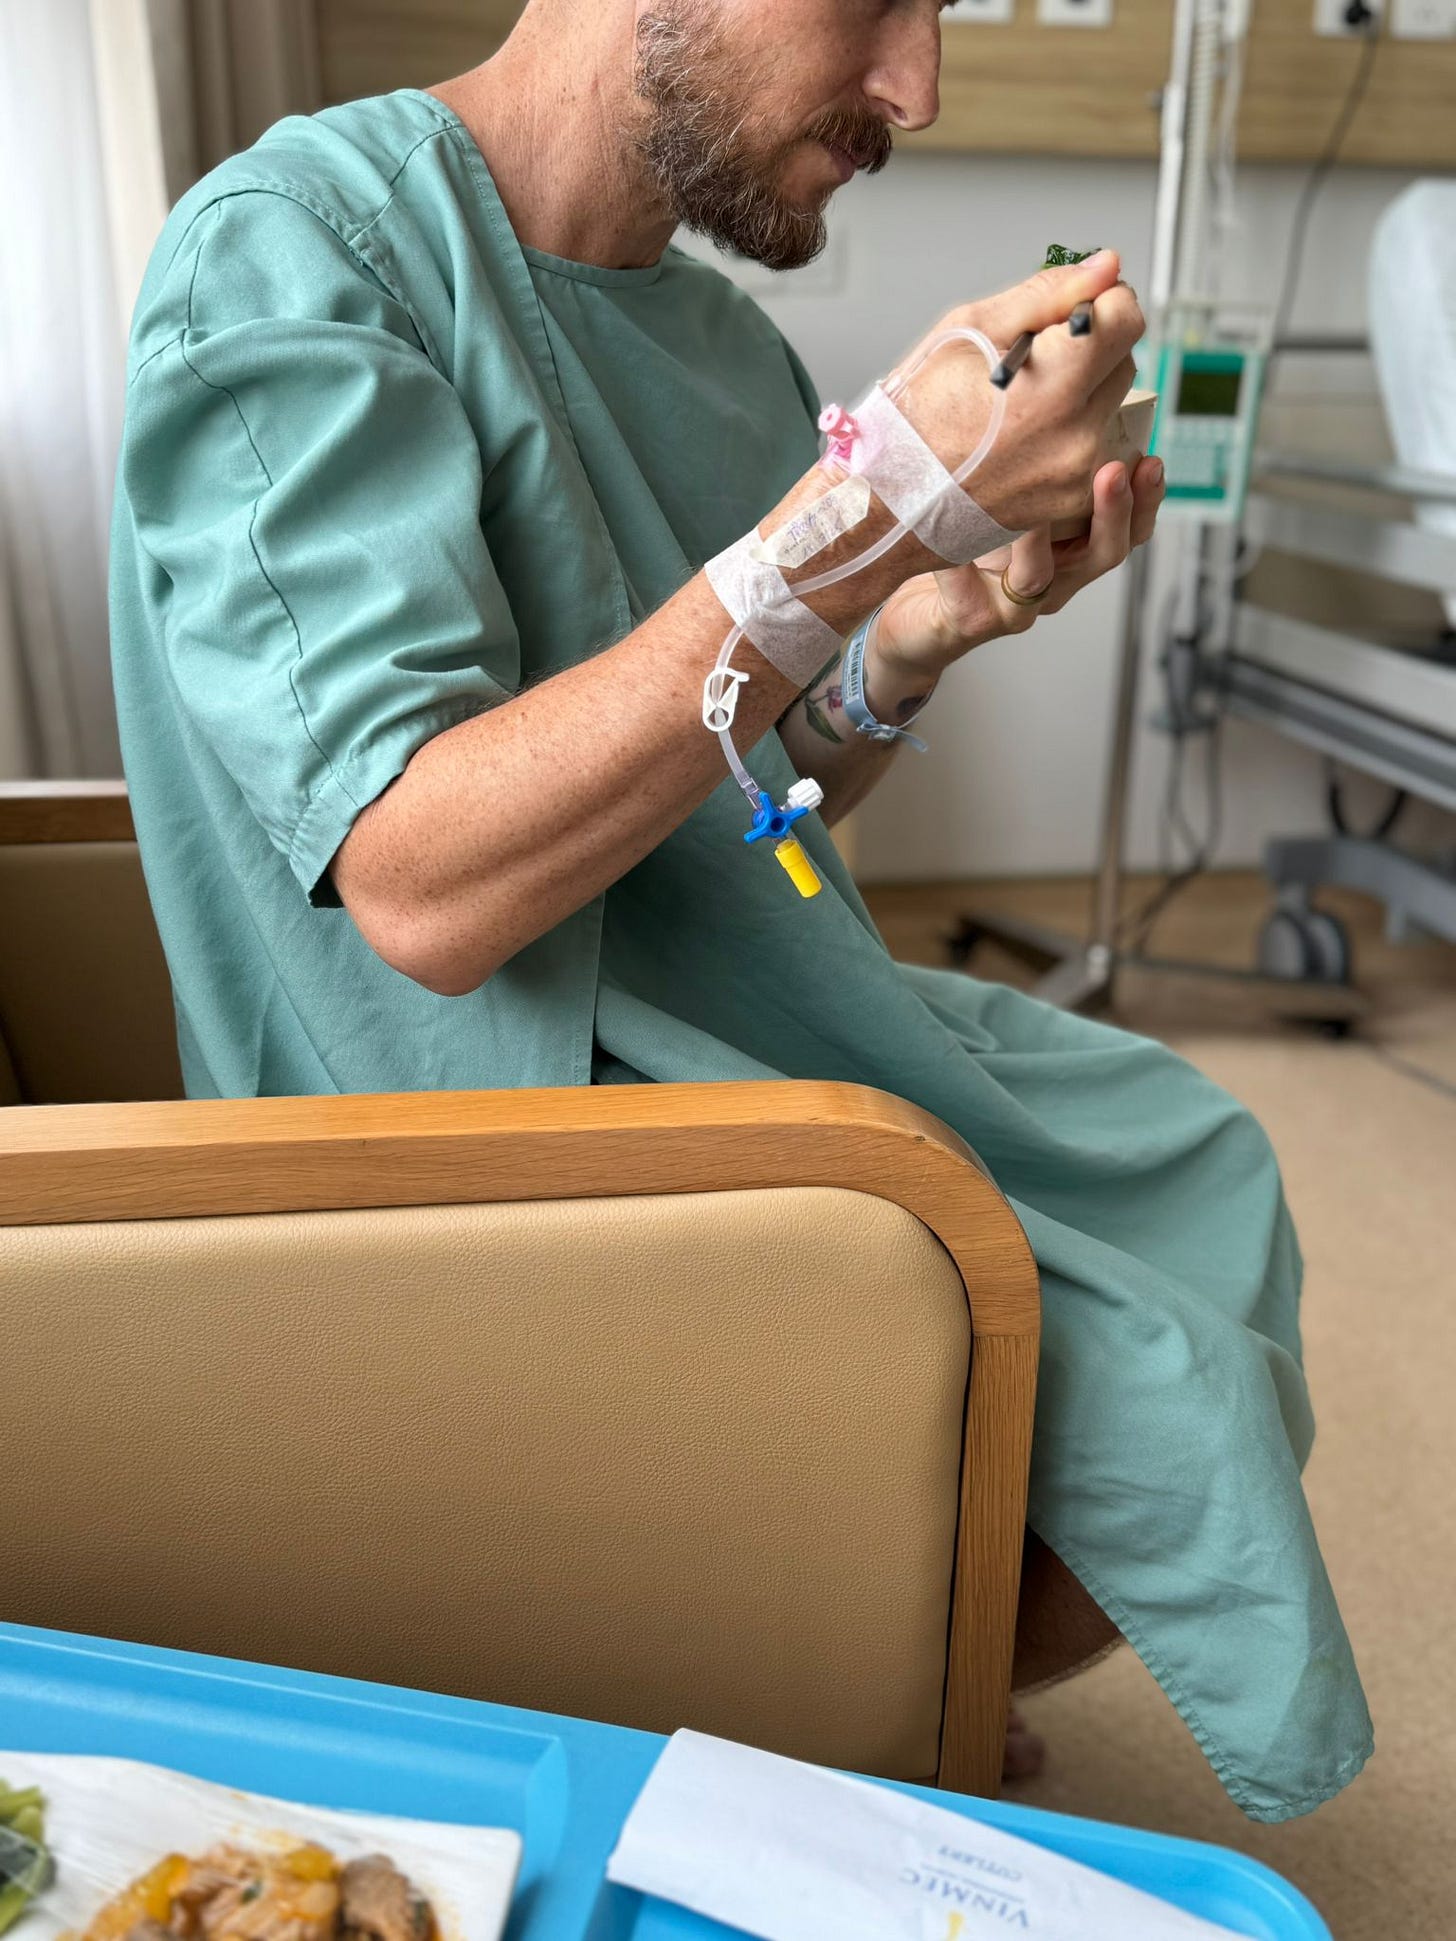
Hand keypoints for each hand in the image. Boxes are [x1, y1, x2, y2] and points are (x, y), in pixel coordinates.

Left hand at [868, 454, 1165, 694]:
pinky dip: (956, 562)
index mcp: (1072, 552)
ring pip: (1039, 579)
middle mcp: (1054, 582)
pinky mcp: (974, 622)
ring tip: (1031, 509)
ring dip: (1037, 539)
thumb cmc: (962, 548)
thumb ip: (1033, 468)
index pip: (1128, 529)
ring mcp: (1015, 607)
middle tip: (1114, 472)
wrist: (917, 616)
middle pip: (1104, 555)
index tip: (1151, 460)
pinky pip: (967, 590)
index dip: (1145, 499)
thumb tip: (1050, 399)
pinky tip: (945, 538)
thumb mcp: (1002, 500)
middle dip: (1114, 512)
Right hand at [885, 253, 1144, 538]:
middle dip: (1090, 350)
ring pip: (1113, 406)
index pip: (1126, 318)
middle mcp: (1074, 434)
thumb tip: (1106, 268)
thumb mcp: (968, 329)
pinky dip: (1074, 435)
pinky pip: (1098, 448)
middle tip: (1033, 364)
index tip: (1070, 312)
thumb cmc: (915, 417)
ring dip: (1083, 394)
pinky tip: (1028, 440)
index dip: (1101, 302)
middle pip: (1124, 361)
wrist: (890, 502)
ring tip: (1025, 407)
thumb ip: (1047, 294)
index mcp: (1050, 383)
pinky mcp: (1073, 500)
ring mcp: (1076, 474)